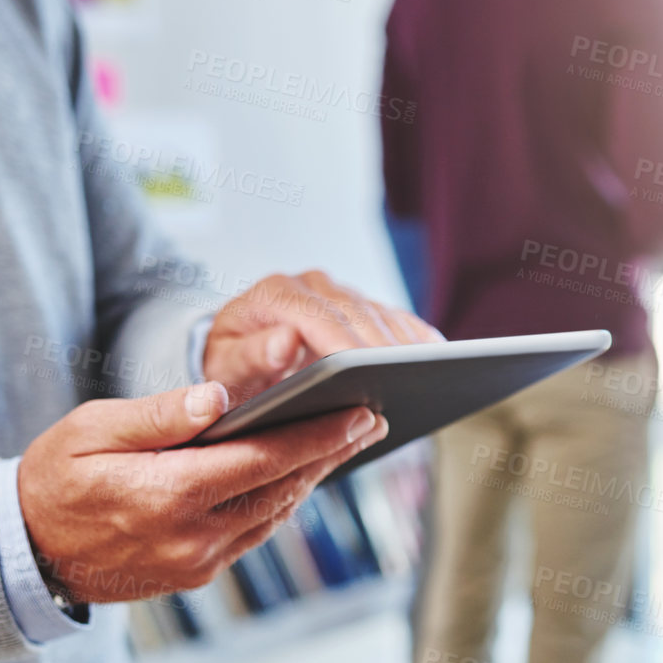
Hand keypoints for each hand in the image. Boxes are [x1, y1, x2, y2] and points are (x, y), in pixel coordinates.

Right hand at [19, 381, 388, 602]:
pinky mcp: (197, 574)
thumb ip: (157, 415)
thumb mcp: (88, 430)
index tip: (359, 412)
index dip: (317, 436)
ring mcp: (197, 562)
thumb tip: (215, 397)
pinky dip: (282, 499)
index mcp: (165, 495)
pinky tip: (301, 471)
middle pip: (281, 489)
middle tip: (371, 416)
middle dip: (330, 452)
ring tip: (348, 438)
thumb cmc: (53, 478)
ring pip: (274, 513)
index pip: (261, 460)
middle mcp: (190, 537)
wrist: (24, 553)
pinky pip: (254, 532)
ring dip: (313, 476)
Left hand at [202, 270, 441, 404]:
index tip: (364, 368)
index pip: (315, 315)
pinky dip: (414, 336)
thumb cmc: (230, 367)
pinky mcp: (358, 306)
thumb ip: (250, 356)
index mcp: (274, 294)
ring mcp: (337, 293)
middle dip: (380, 346)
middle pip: (354, 313)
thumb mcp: (226, 368)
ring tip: (430, 371)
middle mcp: (309, 285)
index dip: (342, 342)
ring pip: (378, 313)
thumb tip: (284, 341)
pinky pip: (392, 317)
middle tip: (407, 377)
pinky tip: (436, 354)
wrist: (237, 354)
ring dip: (404, 342)